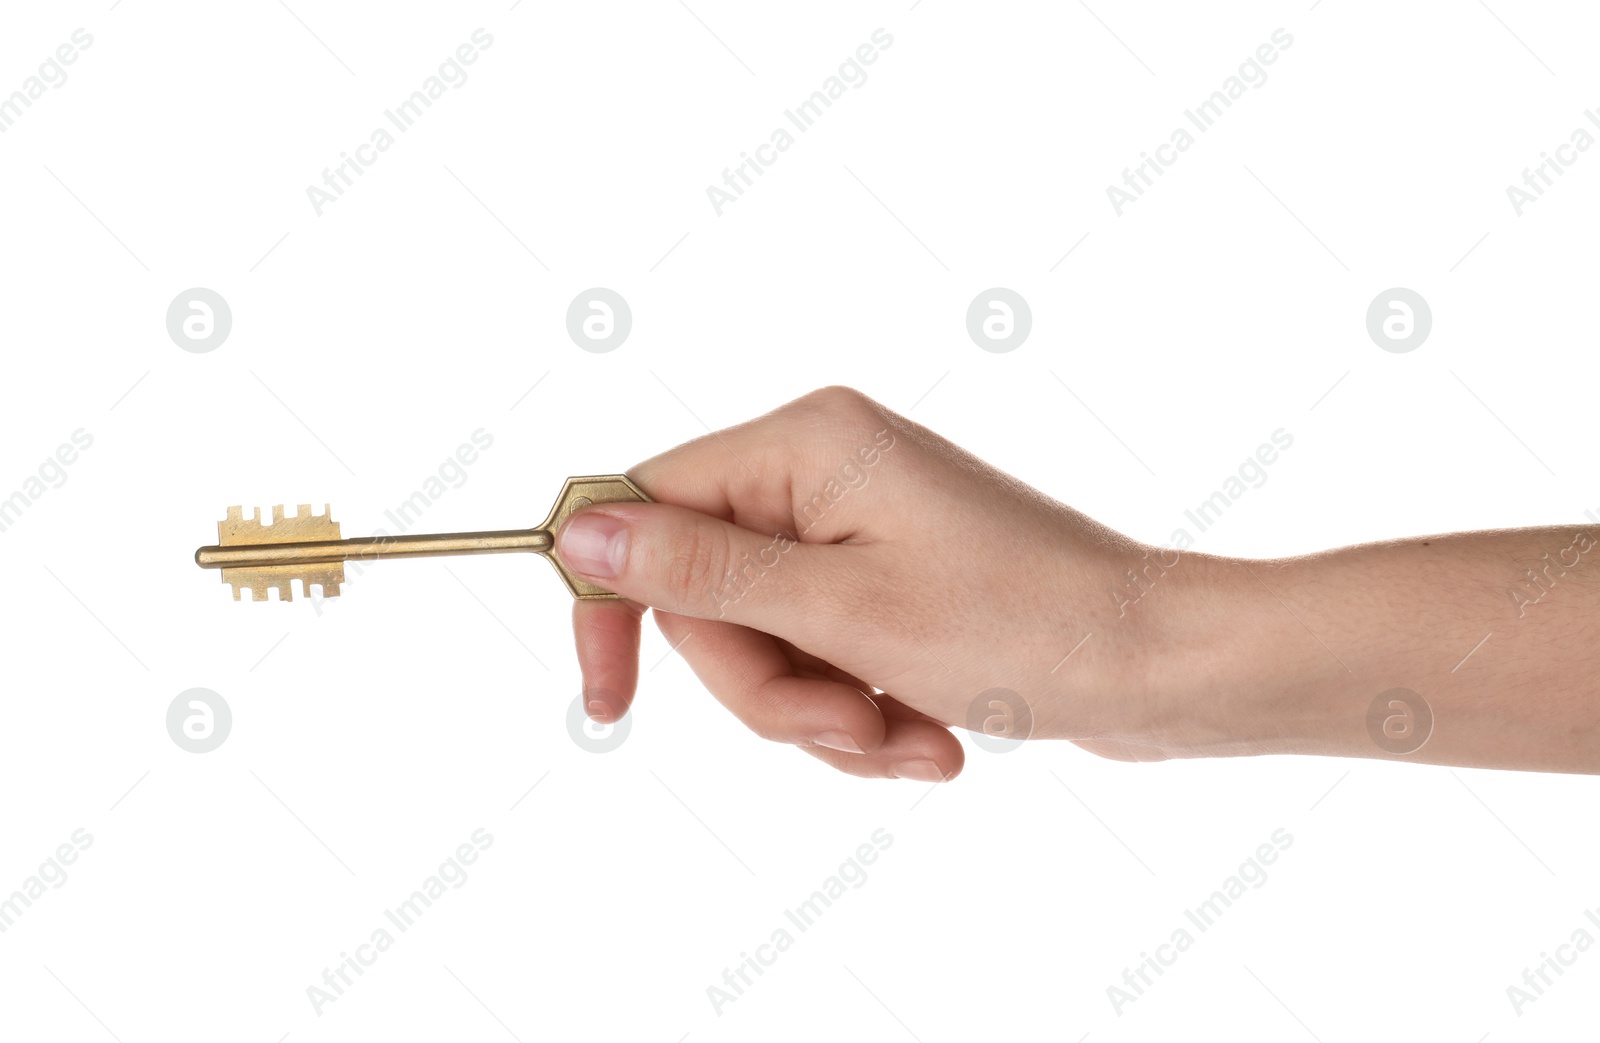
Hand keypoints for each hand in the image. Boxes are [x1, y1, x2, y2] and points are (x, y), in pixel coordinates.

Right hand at [553, 386, 1166, 780]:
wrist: (1163, 669)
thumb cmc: (1027, 624)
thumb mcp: (843, 611)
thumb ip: (701, 572)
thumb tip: (580, 533)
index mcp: (808, 444)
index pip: (649, 507)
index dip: (619, 605)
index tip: (610, 703)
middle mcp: (826, 473)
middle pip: (710, 597)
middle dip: (769, 688)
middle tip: (847, 725)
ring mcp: (861, 532)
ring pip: (766, 646)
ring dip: (826, 716)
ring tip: (908, 740)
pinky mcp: (892, 586)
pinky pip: (824, 663)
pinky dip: (864, 717)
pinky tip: (932, 742)